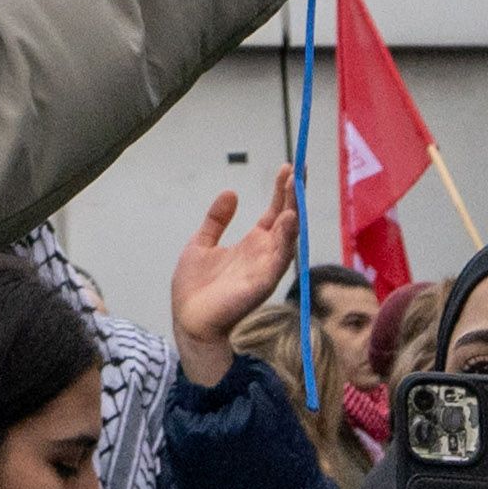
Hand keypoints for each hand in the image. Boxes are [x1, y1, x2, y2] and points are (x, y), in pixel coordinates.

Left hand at [168, 170, 300, 387]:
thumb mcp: (202, 243)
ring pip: (288, 236)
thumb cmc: (195, 288)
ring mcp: (265, 268)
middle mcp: (265, 254)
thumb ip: (216, 220)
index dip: (282, 191)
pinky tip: (289, 219)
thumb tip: (231, 193)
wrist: (188, 320)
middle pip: (287, 220)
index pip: (275, 213)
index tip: (289, 168)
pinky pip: (279, 258)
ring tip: (296, 186)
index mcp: (252, 244)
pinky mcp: (262, 283)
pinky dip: (286, 239)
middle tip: (298, 169)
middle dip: (294, 195)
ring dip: (294, 212)